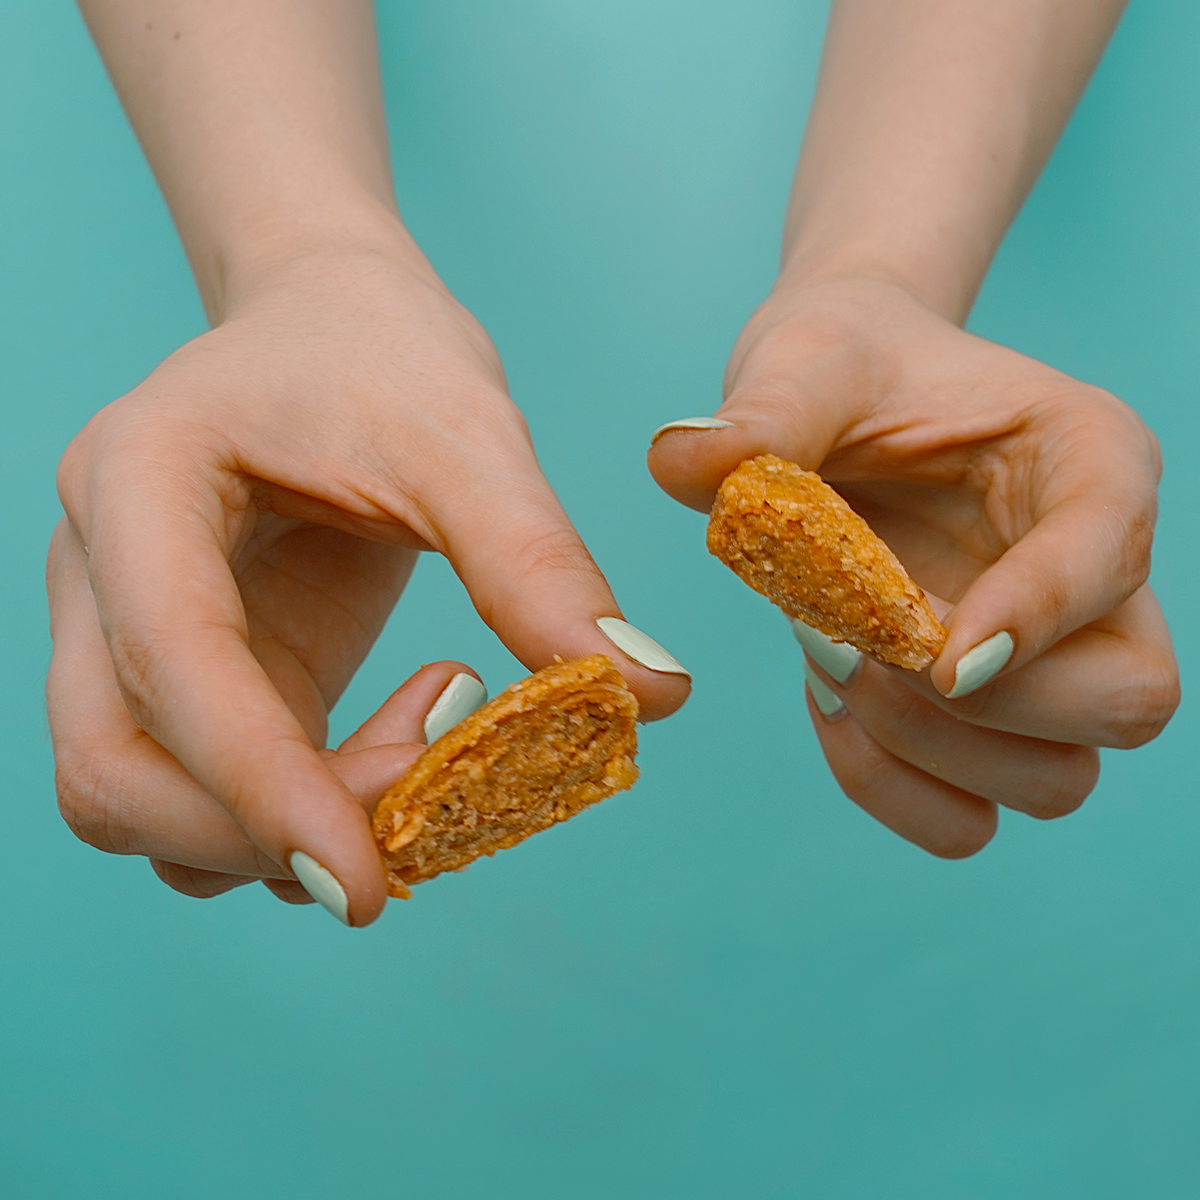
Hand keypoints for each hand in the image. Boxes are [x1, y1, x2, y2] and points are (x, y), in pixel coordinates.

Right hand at [50, 248, 689, 922]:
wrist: (332, 322)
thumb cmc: (383, 354)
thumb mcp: (468, 437)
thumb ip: (540, 564)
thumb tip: (647, 694)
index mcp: (140, 483)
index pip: (170, 667)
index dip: (259, 789)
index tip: (366, 885)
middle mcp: (102, 572)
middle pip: (112, 774)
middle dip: (263, 832)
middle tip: (423, 807)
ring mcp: (130, 631)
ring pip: (148, 805)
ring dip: (288, 830)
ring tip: (433, 737)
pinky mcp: (195, 673)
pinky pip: (221, 787)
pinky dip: (311, 804)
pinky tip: (416, 727)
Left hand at [648, 277, 1177, 854]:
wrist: (840, 407)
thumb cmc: (844, 370)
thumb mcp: (806, 363)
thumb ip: (763, 409)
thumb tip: (681, 458)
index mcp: (1091, 462)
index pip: (1111, 555)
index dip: (1036, 615)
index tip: (932, 649)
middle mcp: (1097, 576)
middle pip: (1123, 703)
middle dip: (974, 704)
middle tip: (851, 643)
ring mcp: (1051, 662)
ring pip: (1056, 782)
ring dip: (926, 751)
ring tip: (831, 665)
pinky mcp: (984, 724)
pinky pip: (968, 819)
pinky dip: (891, 787)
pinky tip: (829, 705)